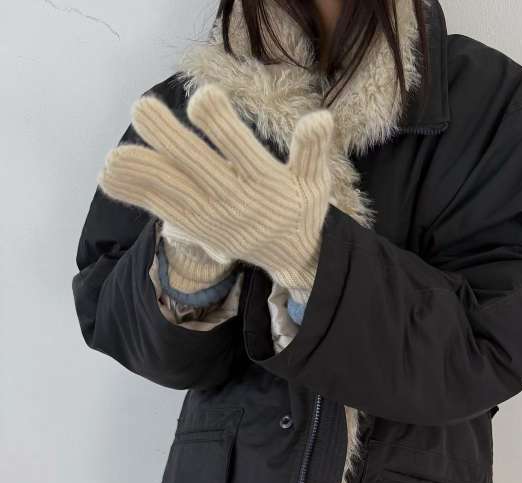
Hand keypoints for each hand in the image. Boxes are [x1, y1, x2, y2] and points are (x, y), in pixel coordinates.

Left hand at [98, 84, 333, 292]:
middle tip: (141, 108)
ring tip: (114, 155)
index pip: (243, 153)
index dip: (222, 127)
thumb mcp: (316, 180)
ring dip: (143, 172)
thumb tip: (321, 118)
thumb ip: (314, 150)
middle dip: (169, 141)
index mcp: (267, 185)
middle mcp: (238, 202)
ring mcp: (214, 218)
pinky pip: (164, 209)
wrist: (292, 256)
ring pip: (176, 192)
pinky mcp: (198, 227)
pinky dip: (137, 194)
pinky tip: (111, 175)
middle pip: (200, 169)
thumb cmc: (301, 206)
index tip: (202, 97)